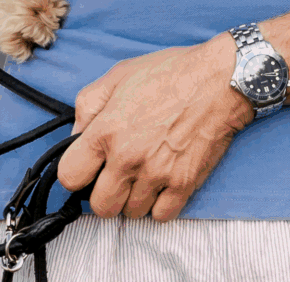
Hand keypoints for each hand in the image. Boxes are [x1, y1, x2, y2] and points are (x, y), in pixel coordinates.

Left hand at [58, 34, 250, 218]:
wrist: (220, 80)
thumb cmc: (171, 73)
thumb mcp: (118, 75)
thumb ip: (88, 105)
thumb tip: (76, 134)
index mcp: (107, 131)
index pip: (69, 177)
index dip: (77, 172)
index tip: (88, 167)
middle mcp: (128, 157)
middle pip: (100, 206)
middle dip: (104, 193)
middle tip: (117, 175)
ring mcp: (157, 174)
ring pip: (131, 213)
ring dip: (133, 198)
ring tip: (143, 175)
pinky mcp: (184, 184)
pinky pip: (161, 216)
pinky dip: (159, 205)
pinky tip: (162, 184)